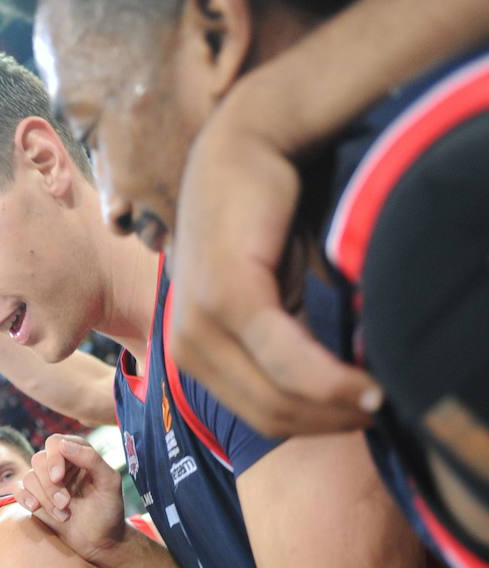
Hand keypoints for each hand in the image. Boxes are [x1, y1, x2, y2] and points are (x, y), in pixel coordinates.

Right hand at [19, 435, 125, 560]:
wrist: (100, 542)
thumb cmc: (108, 511)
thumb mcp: (109, 483)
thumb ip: (91, 459)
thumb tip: (63, 445)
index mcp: (78, 455)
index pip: (55, 443)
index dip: (53, 458)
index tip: (58, 477)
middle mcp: (60, 465)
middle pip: (39, 460)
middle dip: (50, 485)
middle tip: (65, 503)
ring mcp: (46, 482)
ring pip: (29, 477)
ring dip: (44, 498)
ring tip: (63, 516)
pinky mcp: (36, 498)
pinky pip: (19, 490)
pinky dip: (24, 497)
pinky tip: (34, 507)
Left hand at [169, 104, 381, 438]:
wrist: (248, 139)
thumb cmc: (265, 217)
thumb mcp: (273, 295)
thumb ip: (286, 346)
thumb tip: (334, 397)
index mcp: (193, 351)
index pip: (258, 415)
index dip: (314, 427)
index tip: (363, 420)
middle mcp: (185, 345)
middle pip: (268, 415)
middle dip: (327, 424)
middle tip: (382, 414)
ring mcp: (198, 324)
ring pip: (275, 397)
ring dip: (333, 407)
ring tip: (381, 399)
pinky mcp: (225, 299)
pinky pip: (283, 360)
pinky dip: (326, 379)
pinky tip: (363, 384)